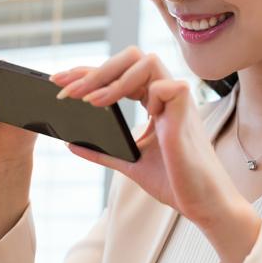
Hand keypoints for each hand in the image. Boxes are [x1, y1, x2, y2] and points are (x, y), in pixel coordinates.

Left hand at [51, 47, 252, 235]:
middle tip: (66, 88)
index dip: (89, 74)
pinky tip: (120, 110)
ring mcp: (177, 102)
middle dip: (96, 68)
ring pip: (147, 61)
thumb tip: (72, 144)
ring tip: (89, 100)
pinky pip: (167, 86)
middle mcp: (166, 96)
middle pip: (132, 57)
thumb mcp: (130, 163)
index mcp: (155, 102)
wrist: (202, 204)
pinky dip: (143, 93)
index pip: (120, 74)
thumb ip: (103, 152)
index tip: (59, 82)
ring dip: (113, 78)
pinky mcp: (186, 114)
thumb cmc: (175, 181)